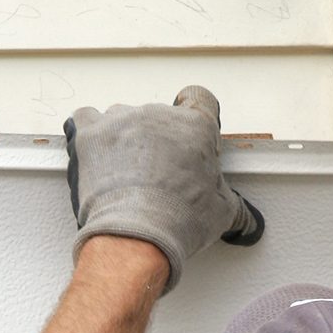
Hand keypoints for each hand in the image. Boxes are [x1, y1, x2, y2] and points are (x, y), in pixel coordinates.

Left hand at [63, 86, 263, 292]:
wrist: (134, 235)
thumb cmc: (178, 220)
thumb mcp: (222, 215)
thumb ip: (236, 209)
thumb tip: (248, 222)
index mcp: (195, 126)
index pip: (199, 98)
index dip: (194, 113)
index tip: (189, 132)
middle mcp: (158, 115)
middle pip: (158, 115)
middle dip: (157, 139)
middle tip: (157, 172)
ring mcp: (121, 120)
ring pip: (122, 117)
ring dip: (123, 138)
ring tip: (122, 172)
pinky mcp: (90, 133)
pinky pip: (85, 119)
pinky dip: (88, 133)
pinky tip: (93, 155)